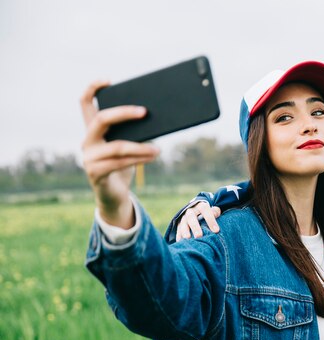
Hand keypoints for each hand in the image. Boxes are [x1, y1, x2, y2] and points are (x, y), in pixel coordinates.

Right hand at [80, 80, 159, 227]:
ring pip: (117, 146)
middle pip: (102, 119)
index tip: (108, 80)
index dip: (93, 89)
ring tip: (158, 148)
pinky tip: (153, 155)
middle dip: (124, 113)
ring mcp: (89, 157)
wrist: (115, 195)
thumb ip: (135, 133)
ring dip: (141, 146)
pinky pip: (120, 163)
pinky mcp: (95, 173)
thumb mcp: (129, 146)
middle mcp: (87, 141)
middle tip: (145, 112)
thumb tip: (157, 118)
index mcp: (93, 130)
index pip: (85, 104)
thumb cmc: (123, 166)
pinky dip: (139, 159)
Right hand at [176, 201, 221, 240]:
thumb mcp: (212, 210)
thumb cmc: (207, 213)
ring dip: (185, 231)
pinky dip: (179, 236)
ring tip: (188, 239)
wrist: (195, 210)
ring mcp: (183, 218)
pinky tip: (181, 242)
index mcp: (200, 206)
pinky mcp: (179, 224)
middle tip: (199, 236)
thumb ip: (215, 212)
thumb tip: (216, 214)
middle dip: (195, 226)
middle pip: (191, 217)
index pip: (205, 210)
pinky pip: (178, 230)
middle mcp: (191, 211)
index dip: (210, 220)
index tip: (216, 230)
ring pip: (182, 223)